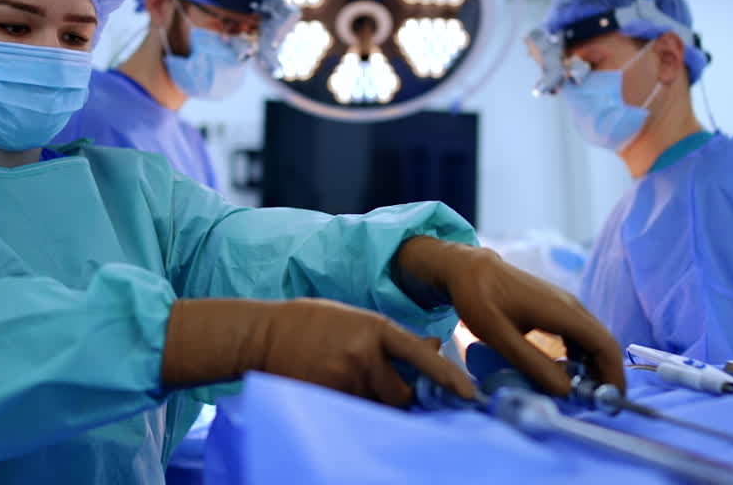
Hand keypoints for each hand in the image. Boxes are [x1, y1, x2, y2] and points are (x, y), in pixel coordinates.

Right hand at [160, 297, 476, 407]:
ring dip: (375, 405)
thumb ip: (393, 337)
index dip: (448, 377)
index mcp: (375, 328)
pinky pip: (352, 413)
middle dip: (402, 399)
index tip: (470, 396)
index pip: (422, 356)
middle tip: (387, 392)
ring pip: (377, 407)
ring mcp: (344, 377)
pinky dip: (353, 410)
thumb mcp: (355, 319)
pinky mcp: (326, 396)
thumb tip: (434, 346)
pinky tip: (336, 390)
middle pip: (402, 394)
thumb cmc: (312, 323)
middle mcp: (364, 354)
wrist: (262, 333)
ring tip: (352, 385)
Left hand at [394, 237, 625, 395]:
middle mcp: (571, 306)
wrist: (469, 269)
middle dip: (604, 375)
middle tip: (593, 405)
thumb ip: (533, 363)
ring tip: (578, 393)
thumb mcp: (500, 337)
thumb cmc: (480, 299)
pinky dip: (579, 355)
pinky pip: (578, 334)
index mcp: (563, 311)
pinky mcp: (556, 308)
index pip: (604, 345)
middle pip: (602, 343)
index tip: (611, 403)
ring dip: (591, 366)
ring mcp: (565, 304)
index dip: (613, 375)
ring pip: (591, 339)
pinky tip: (564, 371)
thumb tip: (566, 390)